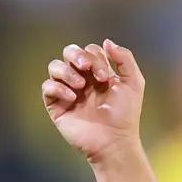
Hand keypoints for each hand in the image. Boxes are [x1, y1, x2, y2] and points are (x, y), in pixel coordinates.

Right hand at [41, 40, 144, 163]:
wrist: (114, 140)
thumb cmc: (125, 114)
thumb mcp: (133, 82)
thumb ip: (124, 59)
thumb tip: (106, 41)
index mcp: (99, 72)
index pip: (90, 50)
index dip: (96, 57)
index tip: (105, 76)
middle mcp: (82, 79)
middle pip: (69, 52)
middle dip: (77, 55)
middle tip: (88, 69)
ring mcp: (68, 91)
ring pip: (55, 66)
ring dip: (67, 71)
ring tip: (80, 86)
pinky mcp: (57, 106)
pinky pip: (47, 87)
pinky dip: (58, 87)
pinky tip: (72, 97)